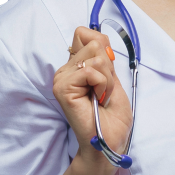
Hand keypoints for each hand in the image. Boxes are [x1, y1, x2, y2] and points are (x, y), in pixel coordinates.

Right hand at [53, 27, 132, 173]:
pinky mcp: (63, 88)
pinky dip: (103, 85)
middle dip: (108, 67)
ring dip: (107, 78)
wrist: (109, 141)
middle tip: (104, 90)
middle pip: (94, 42)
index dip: (103, 48)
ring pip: (95, 56)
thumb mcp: (113, 78)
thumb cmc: (112, 117)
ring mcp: (62, 78)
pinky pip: (91, 71)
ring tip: (101, 97)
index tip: (106, 72)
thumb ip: (104, 57)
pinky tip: (97, 99)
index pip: (85, 33)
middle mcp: (65, 70)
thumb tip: (97, 36)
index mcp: (75, 66)